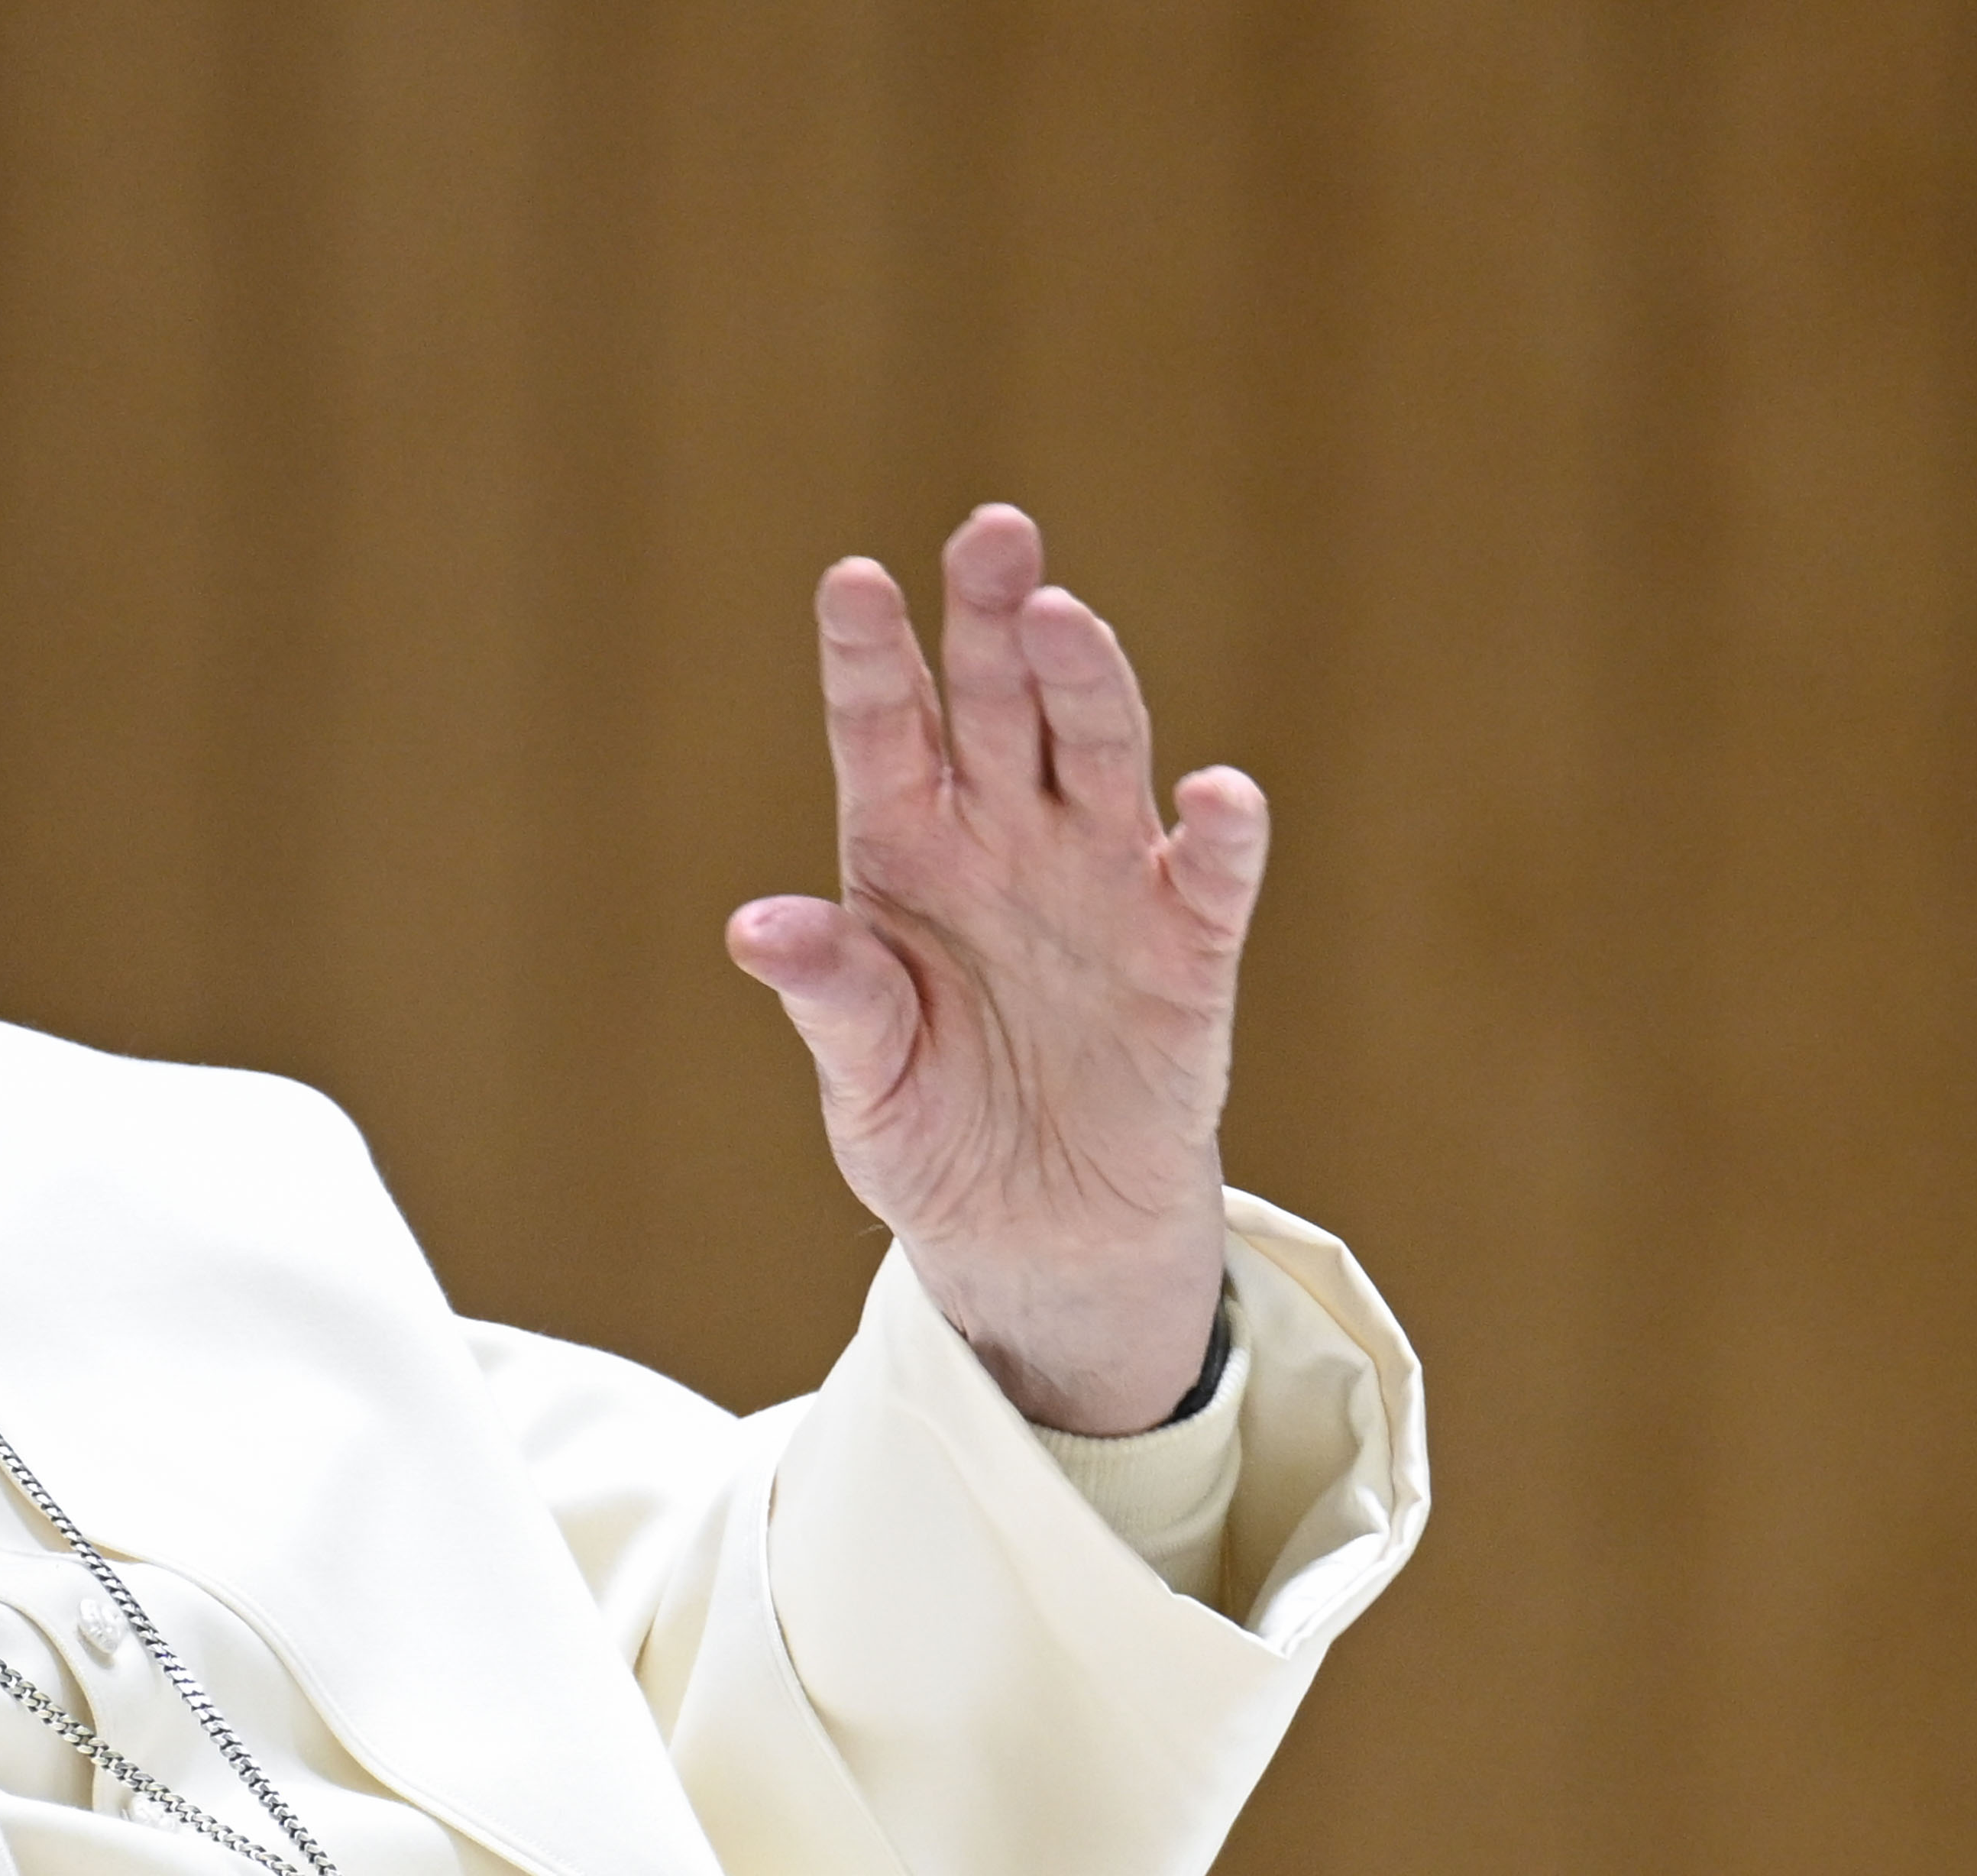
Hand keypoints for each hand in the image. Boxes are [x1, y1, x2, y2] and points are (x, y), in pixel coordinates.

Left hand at [727, 503, 1261, 1435]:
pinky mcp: (1186, 954)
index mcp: (905, 849)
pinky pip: (1207, 881)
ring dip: (1087, 683)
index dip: (869, 654)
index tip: (853, 581)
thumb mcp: (862, 1079)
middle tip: (994, 535)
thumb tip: (758, 928)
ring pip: (1097, 753)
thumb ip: (830, 995)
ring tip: (1065, 620)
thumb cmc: (931, 1133)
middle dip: (992, 619)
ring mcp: (1100, 883)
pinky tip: (1217, 793)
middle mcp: (1006, 839)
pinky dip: (1218, 837)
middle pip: (999, 702)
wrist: (1034, 1238)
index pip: (884, 728)